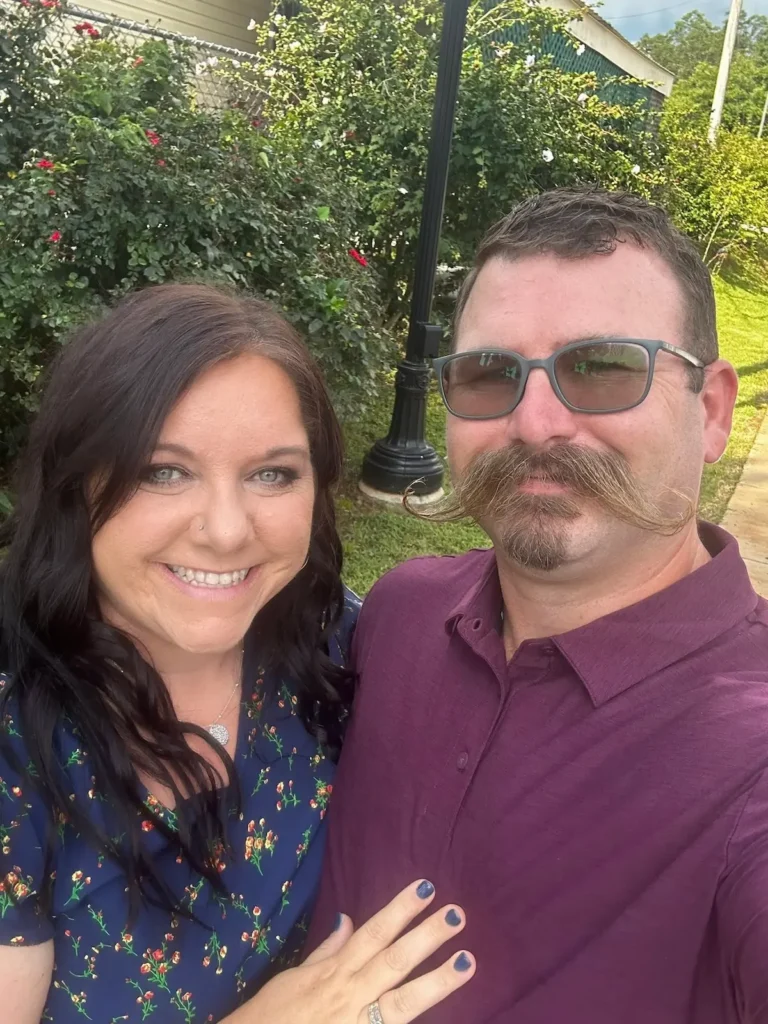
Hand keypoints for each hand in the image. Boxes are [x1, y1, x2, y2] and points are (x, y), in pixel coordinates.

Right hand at [232, 879, 474, 1023]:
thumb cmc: (271, 1017)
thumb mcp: (294, 977)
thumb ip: (327, 952)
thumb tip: (349, 919)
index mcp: (334, 974)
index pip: (373, 934)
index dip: (399, 910)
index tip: (427, 886)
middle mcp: (349, 996)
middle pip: (393, 962)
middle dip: (426, 937)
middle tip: (458, 913)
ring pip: (401, 1003)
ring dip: (436, 982)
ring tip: (468, 961)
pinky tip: (442, 1022)